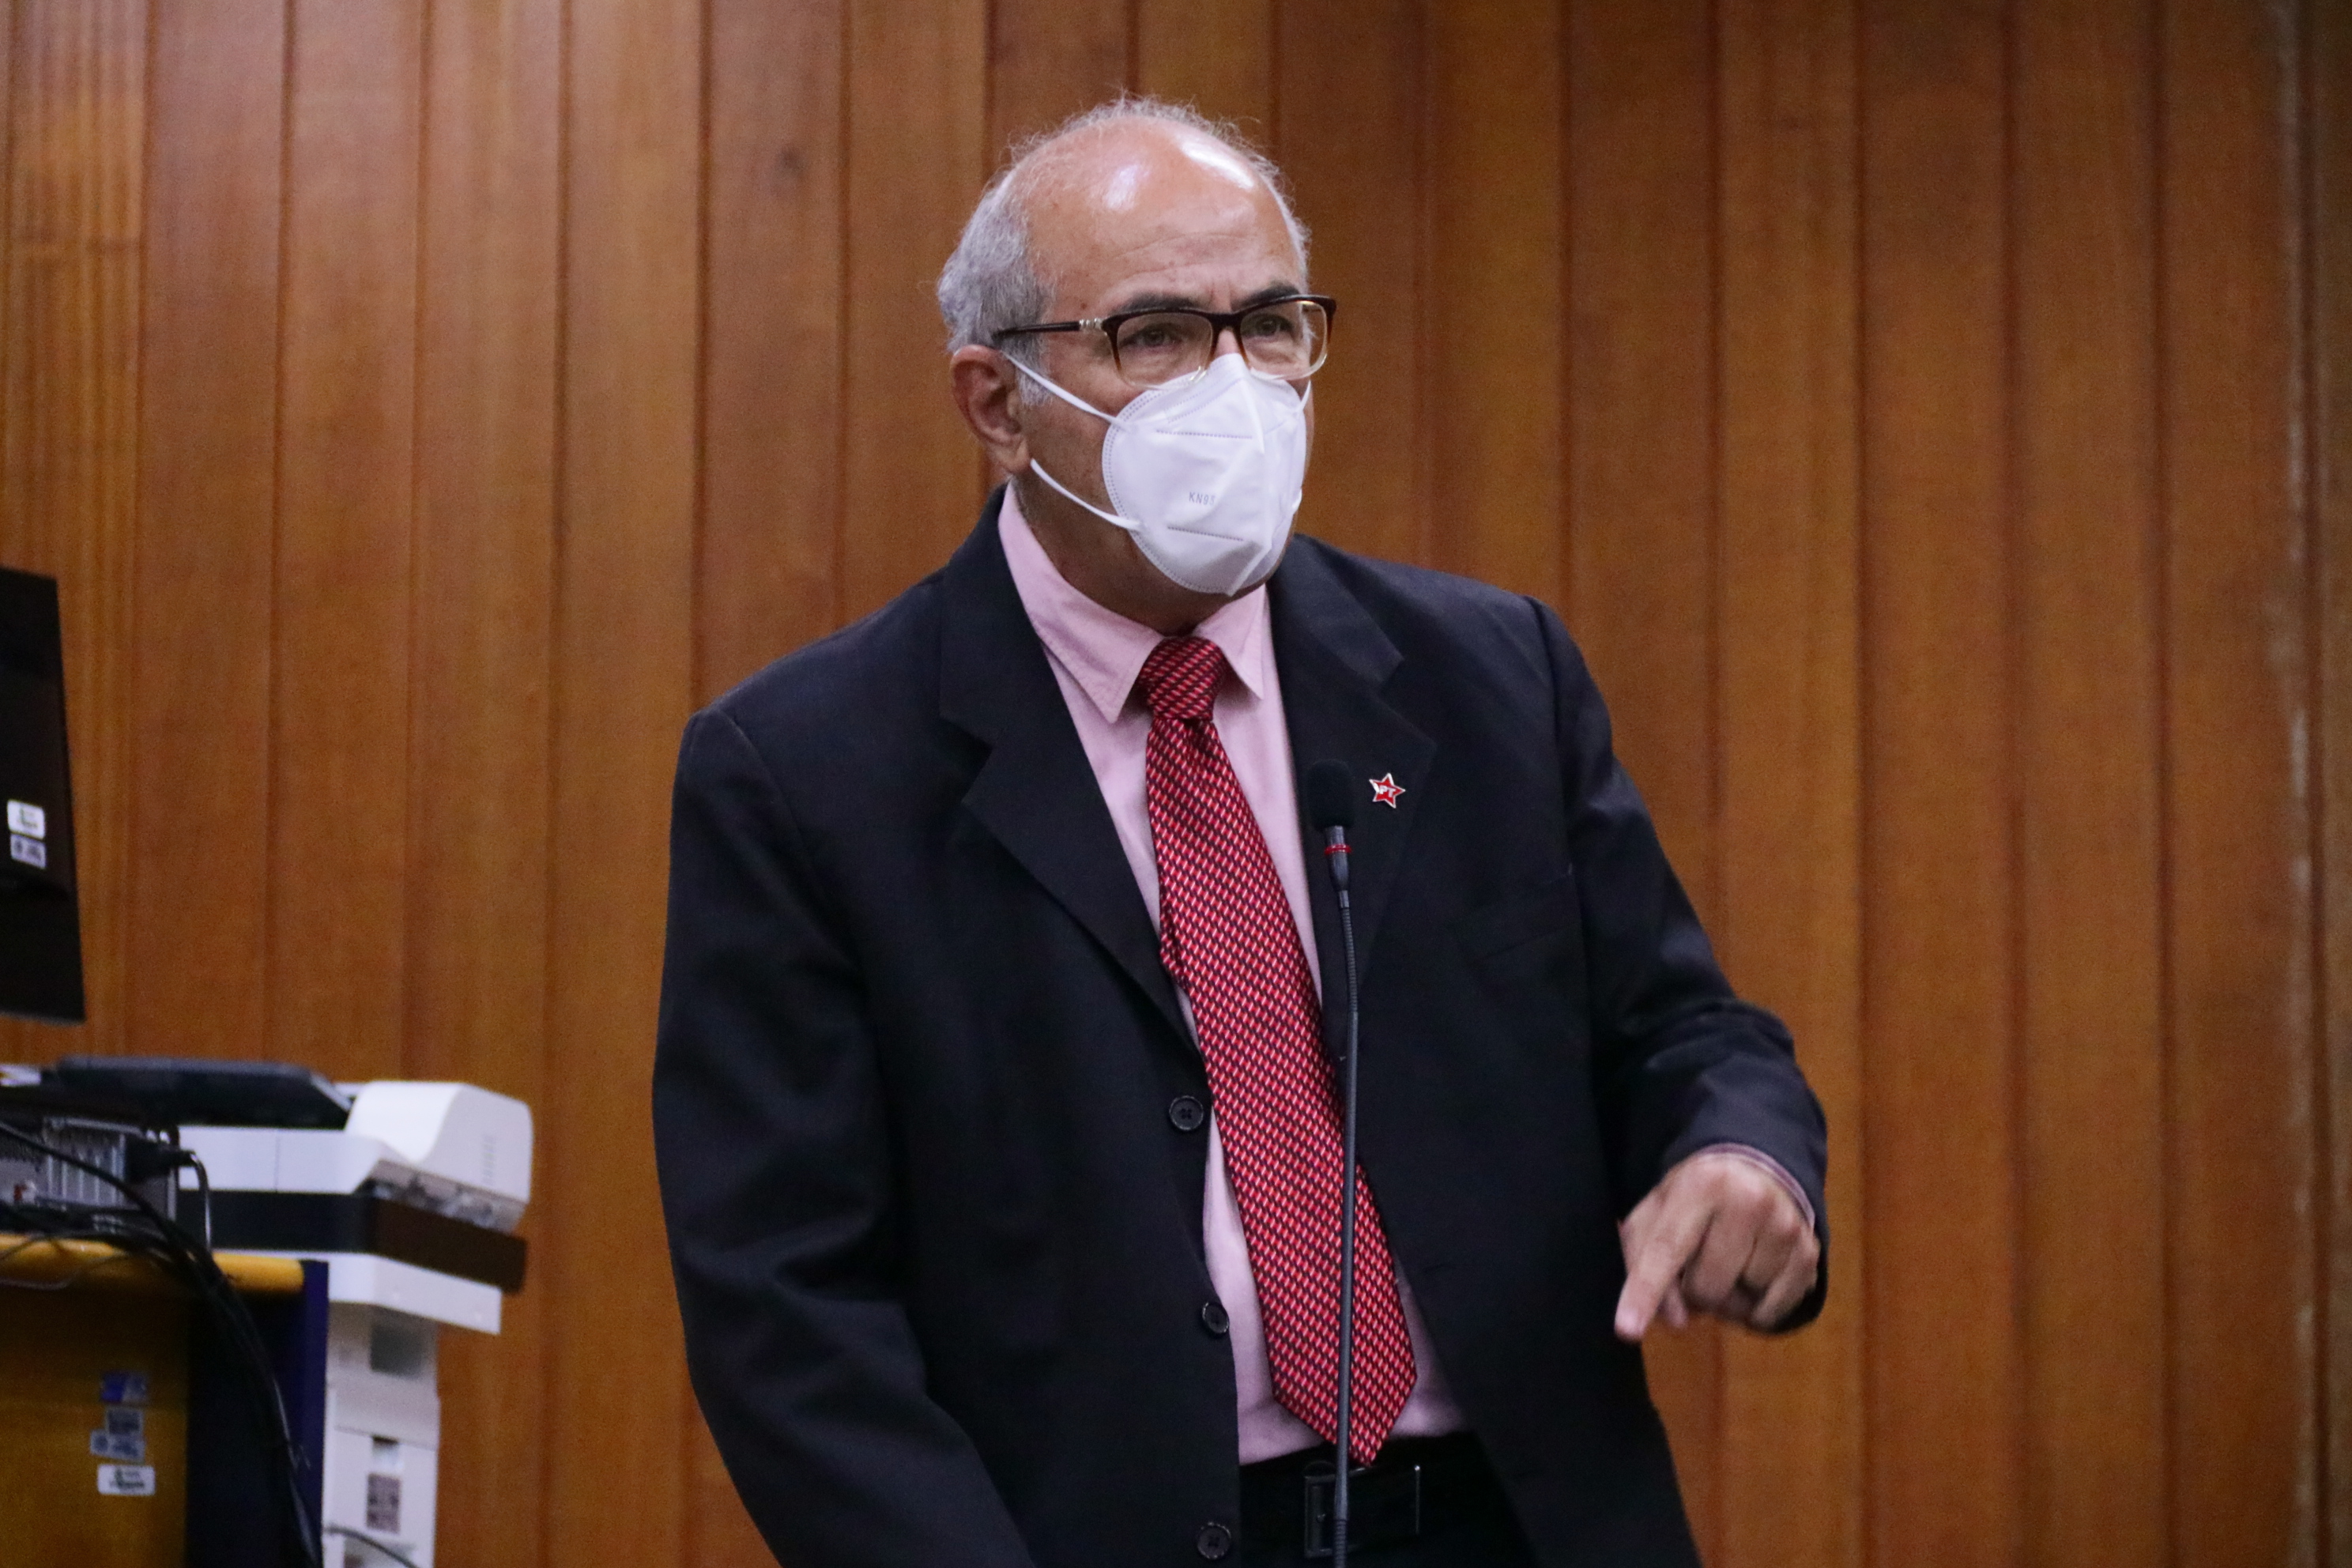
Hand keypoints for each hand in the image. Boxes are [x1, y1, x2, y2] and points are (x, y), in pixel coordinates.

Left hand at [1613, 1150, 1818, 1339]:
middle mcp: (1749, 1200)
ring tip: (1726, 1264)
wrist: (1754, 1170)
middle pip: (1706, 1288)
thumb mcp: (1655, 1214)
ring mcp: (1785, 1227)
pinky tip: (1751, 1278)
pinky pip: (1773, 1311)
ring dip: (1727, 1298)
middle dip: (1694, 1290)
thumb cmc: (1692, 1200)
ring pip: (1742, 1303)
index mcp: (1699, 1185)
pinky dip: (1756, 1308)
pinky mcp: (1809, 1252)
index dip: (1644, 1292)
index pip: (1666, 1249)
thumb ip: (1643, 1263)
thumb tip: (1677, 1319)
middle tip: (1696, 1264)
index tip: (1626, 1329)